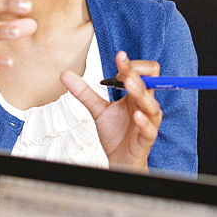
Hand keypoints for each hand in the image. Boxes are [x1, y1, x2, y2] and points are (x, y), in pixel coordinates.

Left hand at [61, 51, 161, 168]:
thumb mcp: (97, 110)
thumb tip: (65, 74)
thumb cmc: (115, 134)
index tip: (118, 58)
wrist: (119, 159)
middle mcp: (145, 105)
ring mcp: (148, 122)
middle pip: (150, 82)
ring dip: (140, 92)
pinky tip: (136, 115)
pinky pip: (150, 128)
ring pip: (151, 104)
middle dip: (136, 72)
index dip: (131, 65)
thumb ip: (84, 92)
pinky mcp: (146, 139)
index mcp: (136, 96)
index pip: (143, 73)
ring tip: (129, 84)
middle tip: (122, 66)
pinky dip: (143, 121)